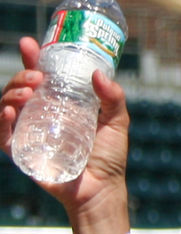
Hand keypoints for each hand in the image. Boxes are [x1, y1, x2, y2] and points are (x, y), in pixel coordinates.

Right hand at [1, 37, 130, 212]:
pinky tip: (10, 111)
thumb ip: (113, 98)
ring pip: (7, 106)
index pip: (41, 77)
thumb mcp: (117, 122)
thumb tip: (99, 74)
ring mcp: (29, 132)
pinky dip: (2, 121)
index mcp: (61, 104)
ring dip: (12, 93)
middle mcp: (41, 115)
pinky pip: (3, 135)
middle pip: (20, 88)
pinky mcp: (22, 152)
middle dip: (22, 76)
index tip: (29, 44)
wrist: (101, 189)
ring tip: (29, 92)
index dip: (32, 59)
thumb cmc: (109, 156)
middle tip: (37, 77)